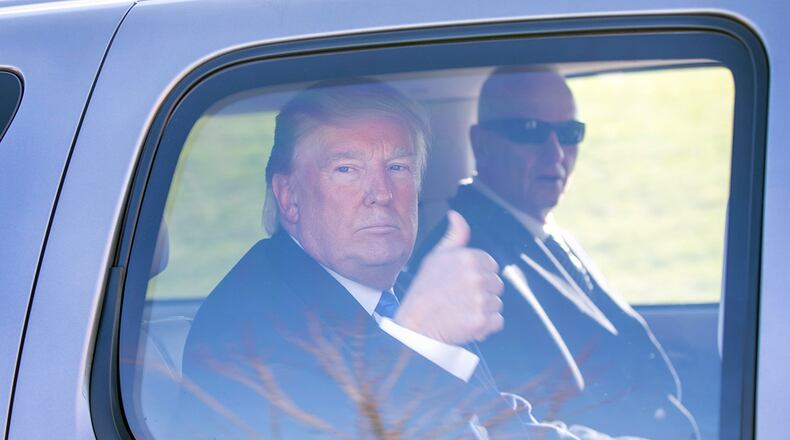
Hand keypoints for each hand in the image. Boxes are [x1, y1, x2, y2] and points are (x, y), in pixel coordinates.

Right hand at [394, 210, 503, 344]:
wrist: (415, 325)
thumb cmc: (425, 289)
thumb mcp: (436, 256)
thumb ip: (454, 235)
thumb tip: (456, 215)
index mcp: (469, 257)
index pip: (491, 265)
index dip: (478, 275)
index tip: (462, 283)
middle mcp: (477, 277)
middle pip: (497, 284)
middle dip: (483, 292)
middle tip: (460, 298)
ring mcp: (480, 300)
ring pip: (497, 303)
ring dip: (484, 309)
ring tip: (462, 310)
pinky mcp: (482, 321)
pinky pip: (498, 322)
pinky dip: (486, 326)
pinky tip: (468, 322)